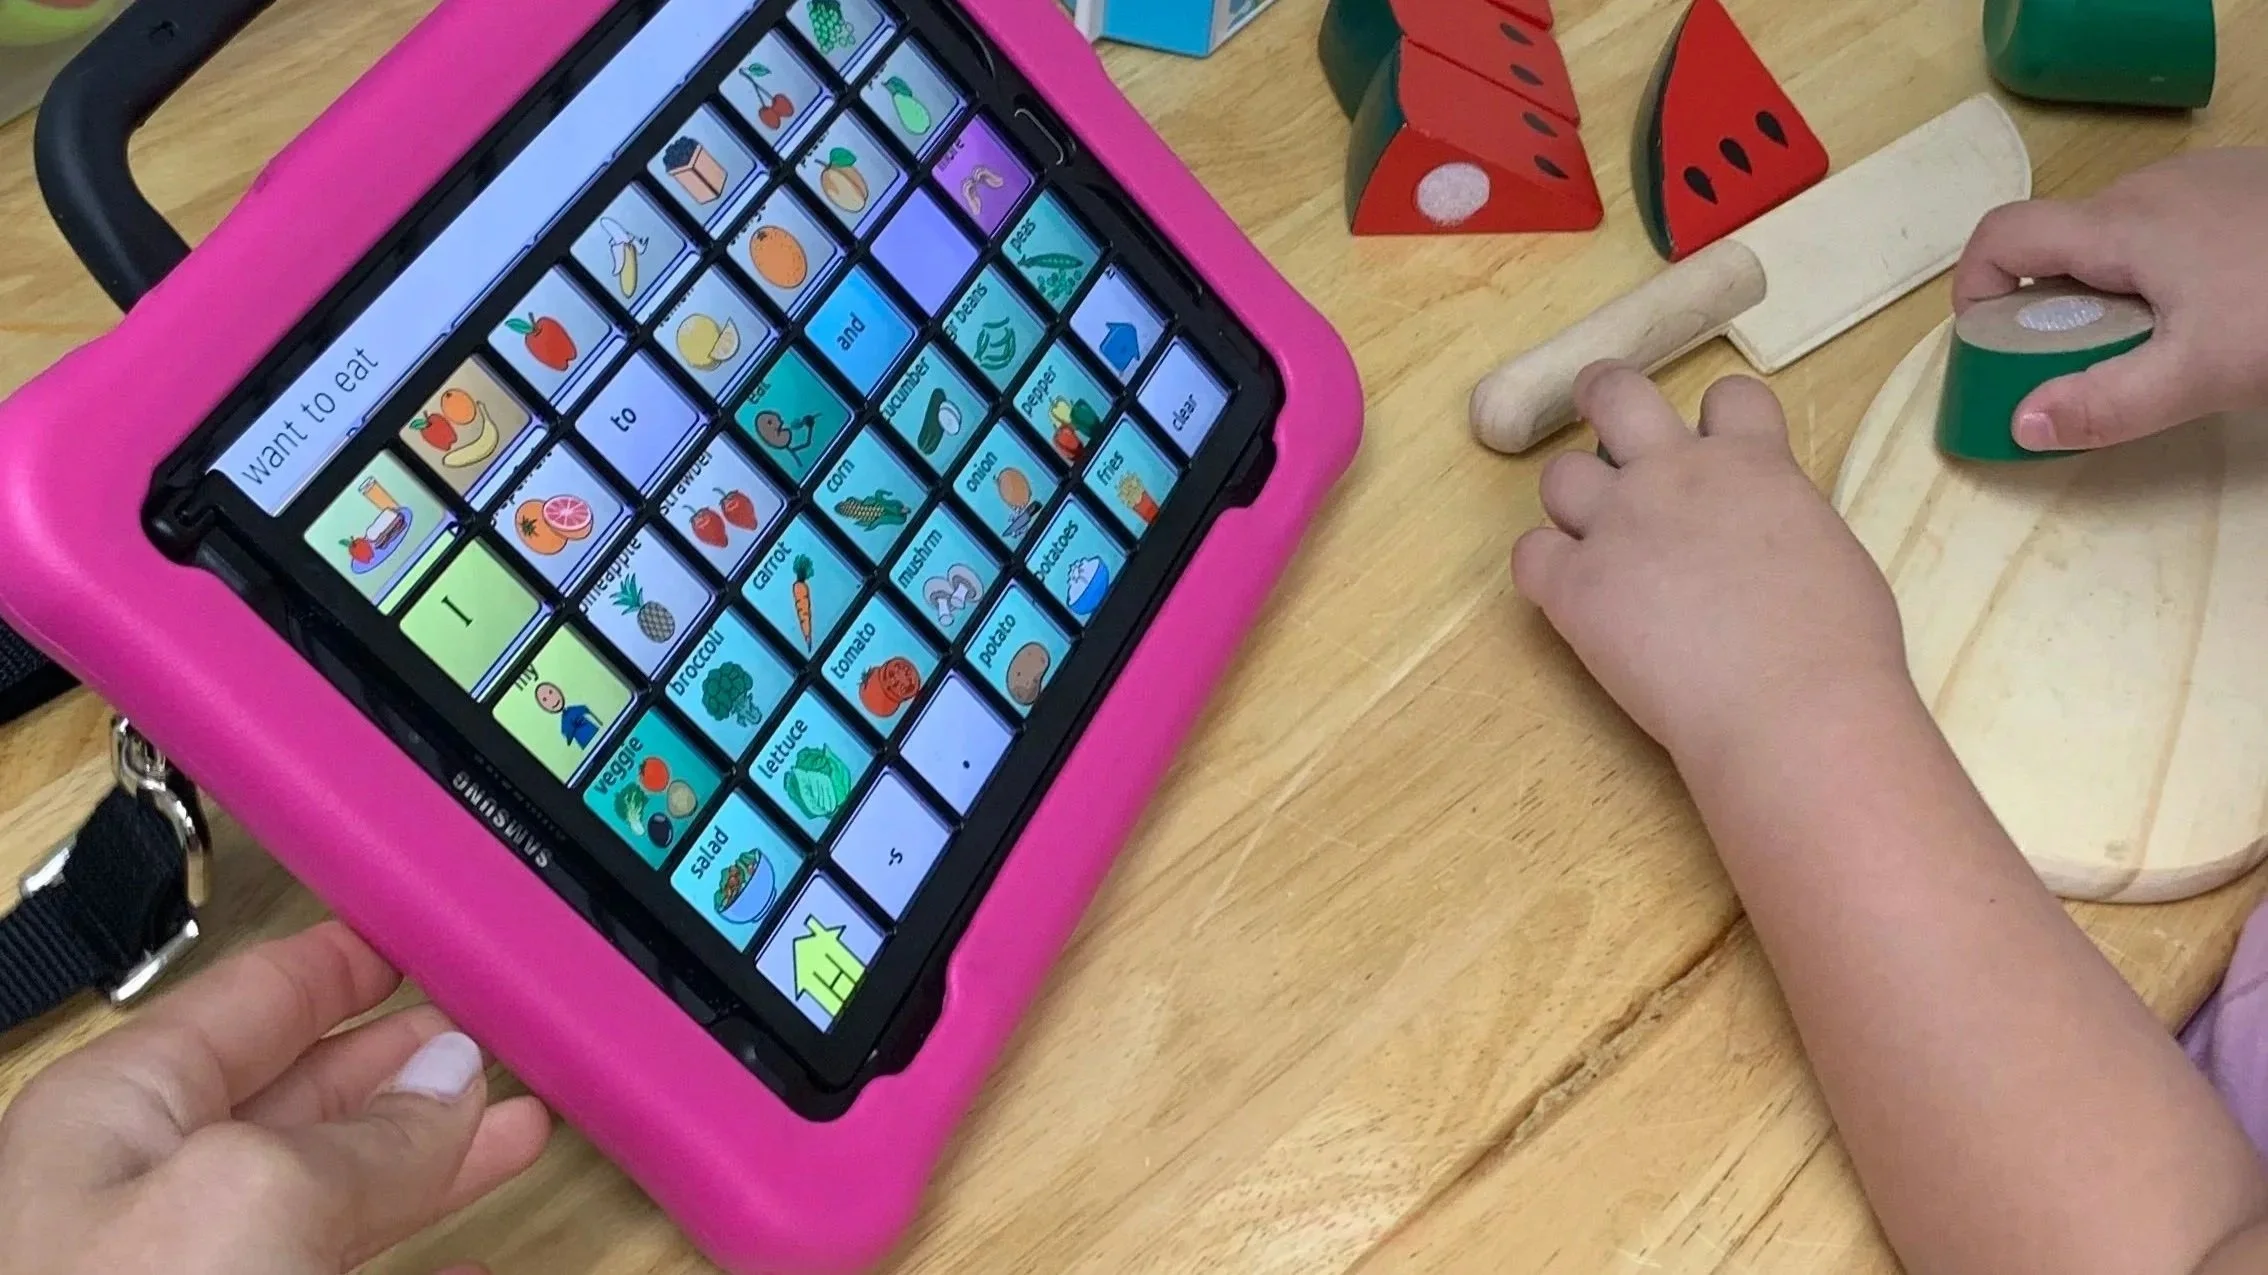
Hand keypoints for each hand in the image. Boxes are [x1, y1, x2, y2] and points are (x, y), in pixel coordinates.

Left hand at [0, 920, 549, 1274]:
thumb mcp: (250, 1203)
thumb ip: (363, 1139)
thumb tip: (451, 1081)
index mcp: (116, 1120)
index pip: (248, 1002)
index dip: (340, 963)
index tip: (415, 938)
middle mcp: (141, 1202)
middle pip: (296, 1103)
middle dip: (402, 1068)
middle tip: (486, 1036)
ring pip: (331, 1206)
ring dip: (432, 1167)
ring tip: (515, 1134)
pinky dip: (420, 1270)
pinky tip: (475, 1271)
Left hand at [1511, 363, 1910, 762]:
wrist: (1794, 706)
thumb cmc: (1838, 646)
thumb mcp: (1830, 550)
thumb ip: (1783, 522)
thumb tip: (1763, 538)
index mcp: (1752, 462)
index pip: (1728, 396)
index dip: (1716, 418)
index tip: (1711, 446)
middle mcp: (1675, 476)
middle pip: (1616, 394)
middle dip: (1602, 397)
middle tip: (1600, 421)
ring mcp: (1617, 525)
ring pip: (1560, 474)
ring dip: (1573, 502)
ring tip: (1596, 543)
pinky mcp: (1575, 587)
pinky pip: (1529, 555)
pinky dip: (1544, 571)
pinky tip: (1572, 598)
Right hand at [1954, 146, 2267, 450]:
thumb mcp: (2200, 375)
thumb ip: (2106, 405)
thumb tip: (2020, 424)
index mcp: (2119, 226)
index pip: (2000, 238)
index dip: (1974, 292)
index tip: (1993, 349)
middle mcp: (2148, 189)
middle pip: (2060, 244)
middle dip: (2054, 310)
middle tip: (2094, 369)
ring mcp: (2202, 181)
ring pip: (2119, 238)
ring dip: (2113, 293)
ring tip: (2167, 346)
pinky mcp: (2245, 187)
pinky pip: (2173, 227)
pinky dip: (2166, 272)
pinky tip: (2223, 309)